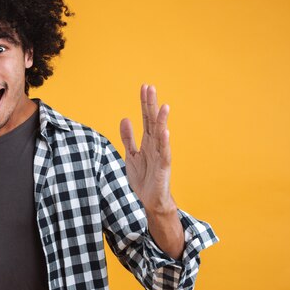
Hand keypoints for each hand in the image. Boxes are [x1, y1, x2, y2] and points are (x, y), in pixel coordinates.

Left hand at [119, 84, 175, 214]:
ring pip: (161, 135)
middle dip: (151, 105)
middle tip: (150, 87)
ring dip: (162, 121)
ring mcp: (160, 155)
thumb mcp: (131, 155)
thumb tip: (125, 118)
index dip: (144, 103)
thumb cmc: (143, 178)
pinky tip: (165, 132)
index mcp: (147, 141)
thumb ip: (128, 138)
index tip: (144, 87)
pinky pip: (164, 154)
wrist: (149, 201)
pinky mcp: (163, 168)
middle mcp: (155, 145)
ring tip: (163, 106)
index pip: (146, 118)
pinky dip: (164, 143)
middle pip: (153, 122)